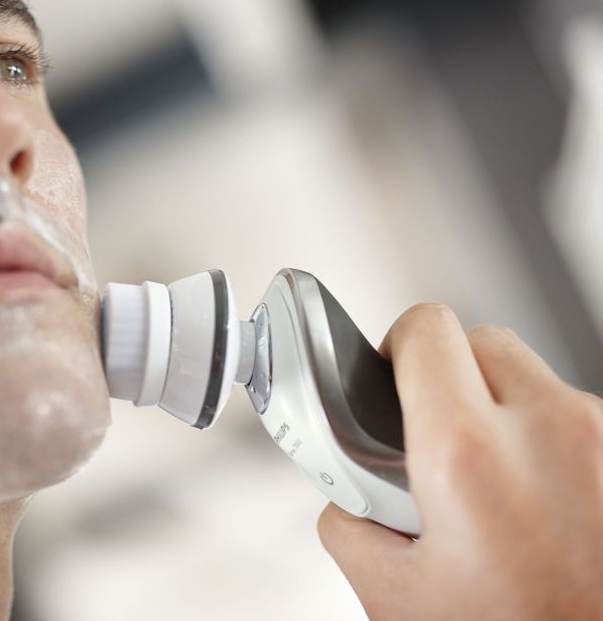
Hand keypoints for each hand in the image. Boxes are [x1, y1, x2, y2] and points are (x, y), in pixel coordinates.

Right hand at [317, 304, 602, 620]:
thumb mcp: (395, 597)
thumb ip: (349, 521)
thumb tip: (346, 490)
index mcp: (470, 454)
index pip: (425, 331)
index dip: (397, 348)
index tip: (391, 374)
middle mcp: (550, 429)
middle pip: (482, 343)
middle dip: (450, 380)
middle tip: (437, 440)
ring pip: (535, 381)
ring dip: (506, 413)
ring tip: (498, 490)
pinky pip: (579, 419)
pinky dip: (552, 444)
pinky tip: (544, 506)